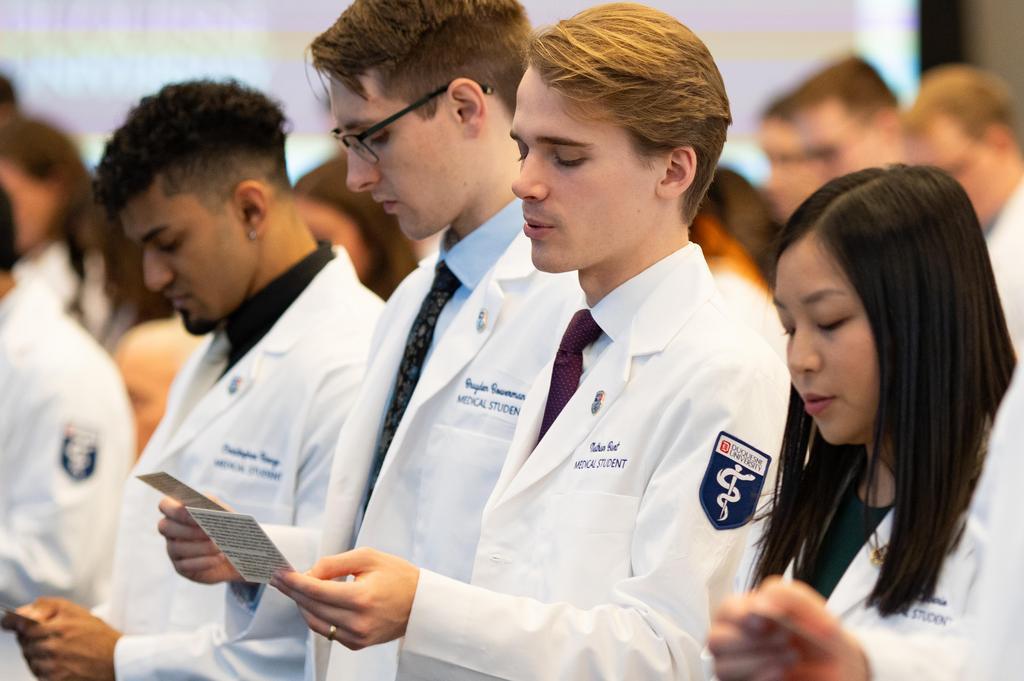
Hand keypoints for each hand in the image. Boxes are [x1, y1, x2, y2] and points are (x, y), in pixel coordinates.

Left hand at [7, 597, 119, 680]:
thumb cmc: (98, 636)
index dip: (11, 622)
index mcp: (60, 624)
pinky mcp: (55, 679)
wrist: (117, 660)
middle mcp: (54, 644)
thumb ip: (48, 606)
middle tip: (46, 636)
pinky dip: (42, 667)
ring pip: (29, 657)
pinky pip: (36, 672)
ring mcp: (54, 663)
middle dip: (30, 638)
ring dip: (36, 654)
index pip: (22, 623)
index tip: (7, 622)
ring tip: (55, 650)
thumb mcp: (78, 611)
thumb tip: (22, 610)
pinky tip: (56, 662)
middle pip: (24, 641)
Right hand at [157, 495, 241, 583]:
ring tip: (220, 547)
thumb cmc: (227, 527)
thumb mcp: (224, 512)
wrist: (237, 551)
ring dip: (201, 547)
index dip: (177, 509)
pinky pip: (185, 566)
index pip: (165, 505)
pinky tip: (219, 558)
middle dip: (188, 529)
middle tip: (210, 532)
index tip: (195, 513)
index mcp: (179, 512)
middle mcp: (171, 530)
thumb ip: (214, 506)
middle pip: (165, 527)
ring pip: (177, 547)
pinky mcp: (180, 567)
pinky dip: (204, 562)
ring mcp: (173, 550)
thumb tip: (208, 507)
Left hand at [271, 547, 419, 649]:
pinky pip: (326, 631)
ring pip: (315, 622)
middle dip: (293, 591)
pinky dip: (316, 616)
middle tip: (280, 578)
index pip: (316, 591)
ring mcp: (357, 637)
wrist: (421, 603)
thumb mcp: (367, 558)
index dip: (294, 581)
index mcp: (362, 598)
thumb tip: (308, 573)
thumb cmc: (397, 575)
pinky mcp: (357, 644)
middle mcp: (358, 622)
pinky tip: (314, 602)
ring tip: (295, 588)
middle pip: (311, 607)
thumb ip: (334, 564)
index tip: (279, 573)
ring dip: (302, 604)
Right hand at [708, 578, 869, 680]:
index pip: (726, 609)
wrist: (841, 671)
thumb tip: (760, 605)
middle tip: (786, 639)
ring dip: (758, 661)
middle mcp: (737, 641)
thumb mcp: (813, 610)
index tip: (763, 620)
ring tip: (790, 657)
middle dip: (751, 640)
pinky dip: (760, 678)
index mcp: (749, 614)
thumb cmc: (823, 640)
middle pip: (715, 639)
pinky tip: (782, 674)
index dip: (739, 614)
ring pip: (721, 667)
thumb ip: (788, 597)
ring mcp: (739, 668)